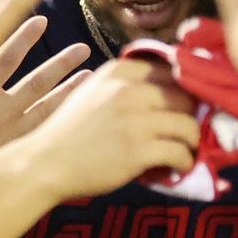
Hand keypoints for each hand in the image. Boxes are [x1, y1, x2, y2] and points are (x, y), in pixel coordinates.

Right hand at [0, 16, 90, 202]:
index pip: (4, 58)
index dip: (23, 38)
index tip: (41, 21)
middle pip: (36, 82)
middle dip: (61, 64)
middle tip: (83, 49)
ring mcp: (6, 135)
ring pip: (46, 108)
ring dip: (68, 91)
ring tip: (88, 76)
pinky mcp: (10, 154)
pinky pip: (43, 135)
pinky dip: (60, 122)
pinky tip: (76, 115)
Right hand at [19, 58, 198, 201]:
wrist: (46, 162)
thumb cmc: (71, 131)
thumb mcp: (94, 92)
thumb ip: (126, 85)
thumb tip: (169, 88)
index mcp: (119, 71)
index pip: (172, 69)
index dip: (184, 88)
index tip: (184, 105)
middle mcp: (129, 90)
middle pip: (185, 97)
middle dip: (191, 115)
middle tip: (186, 131)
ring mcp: (135, 120)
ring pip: (189, 126)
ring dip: (192, 141)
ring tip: (184, 150)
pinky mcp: (139, 150)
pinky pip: (180, 153)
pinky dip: (183, 162)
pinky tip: (175, 168)